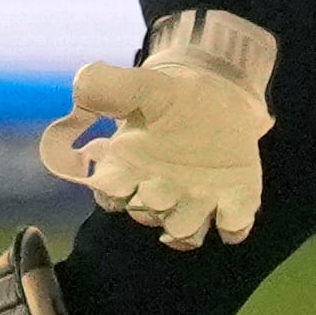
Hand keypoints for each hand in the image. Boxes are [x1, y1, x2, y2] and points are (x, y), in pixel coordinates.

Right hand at [37, 10, 276, 248]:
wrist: (222, 86)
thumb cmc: (178, 93)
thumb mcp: (142, 84)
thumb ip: (105, 87)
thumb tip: (77, 91)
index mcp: (132, 167)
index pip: (110, 195)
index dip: (113, 188)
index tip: (121, 165)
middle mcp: (162, 190)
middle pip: (147, 214)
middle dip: (153, 201)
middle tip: (163, 173)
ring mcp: (200, 198)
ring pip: (184, 230)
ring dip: (187, 222)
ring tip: (196, 194)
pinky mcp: (237, 198)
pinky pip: (233, 226)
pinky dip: (231, 227)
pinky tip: (227, 208)